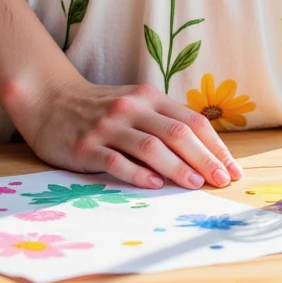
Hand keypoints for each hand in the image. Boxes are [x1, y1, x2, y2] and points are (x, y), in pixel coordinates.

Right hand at [12, 71, 243, 190]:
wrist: (50, 99)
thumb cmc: (100, 107)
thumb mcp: (135, 104)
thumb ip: (163, 122)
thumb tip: (204, 154)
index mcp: (149, 97)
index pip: (191, 121)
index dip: (215, 146)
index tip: (231, 169)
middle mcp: (131, 108)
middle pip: (177, 133)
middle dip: (204, 159)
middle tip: (222, 180)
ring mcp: (108, 127)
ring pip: (150, 147)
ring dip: (177, 167)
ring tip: (195, 184)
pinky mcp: (86, 147)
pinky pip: (116, 161)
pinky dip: (137, 174)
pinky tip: (153, 185)